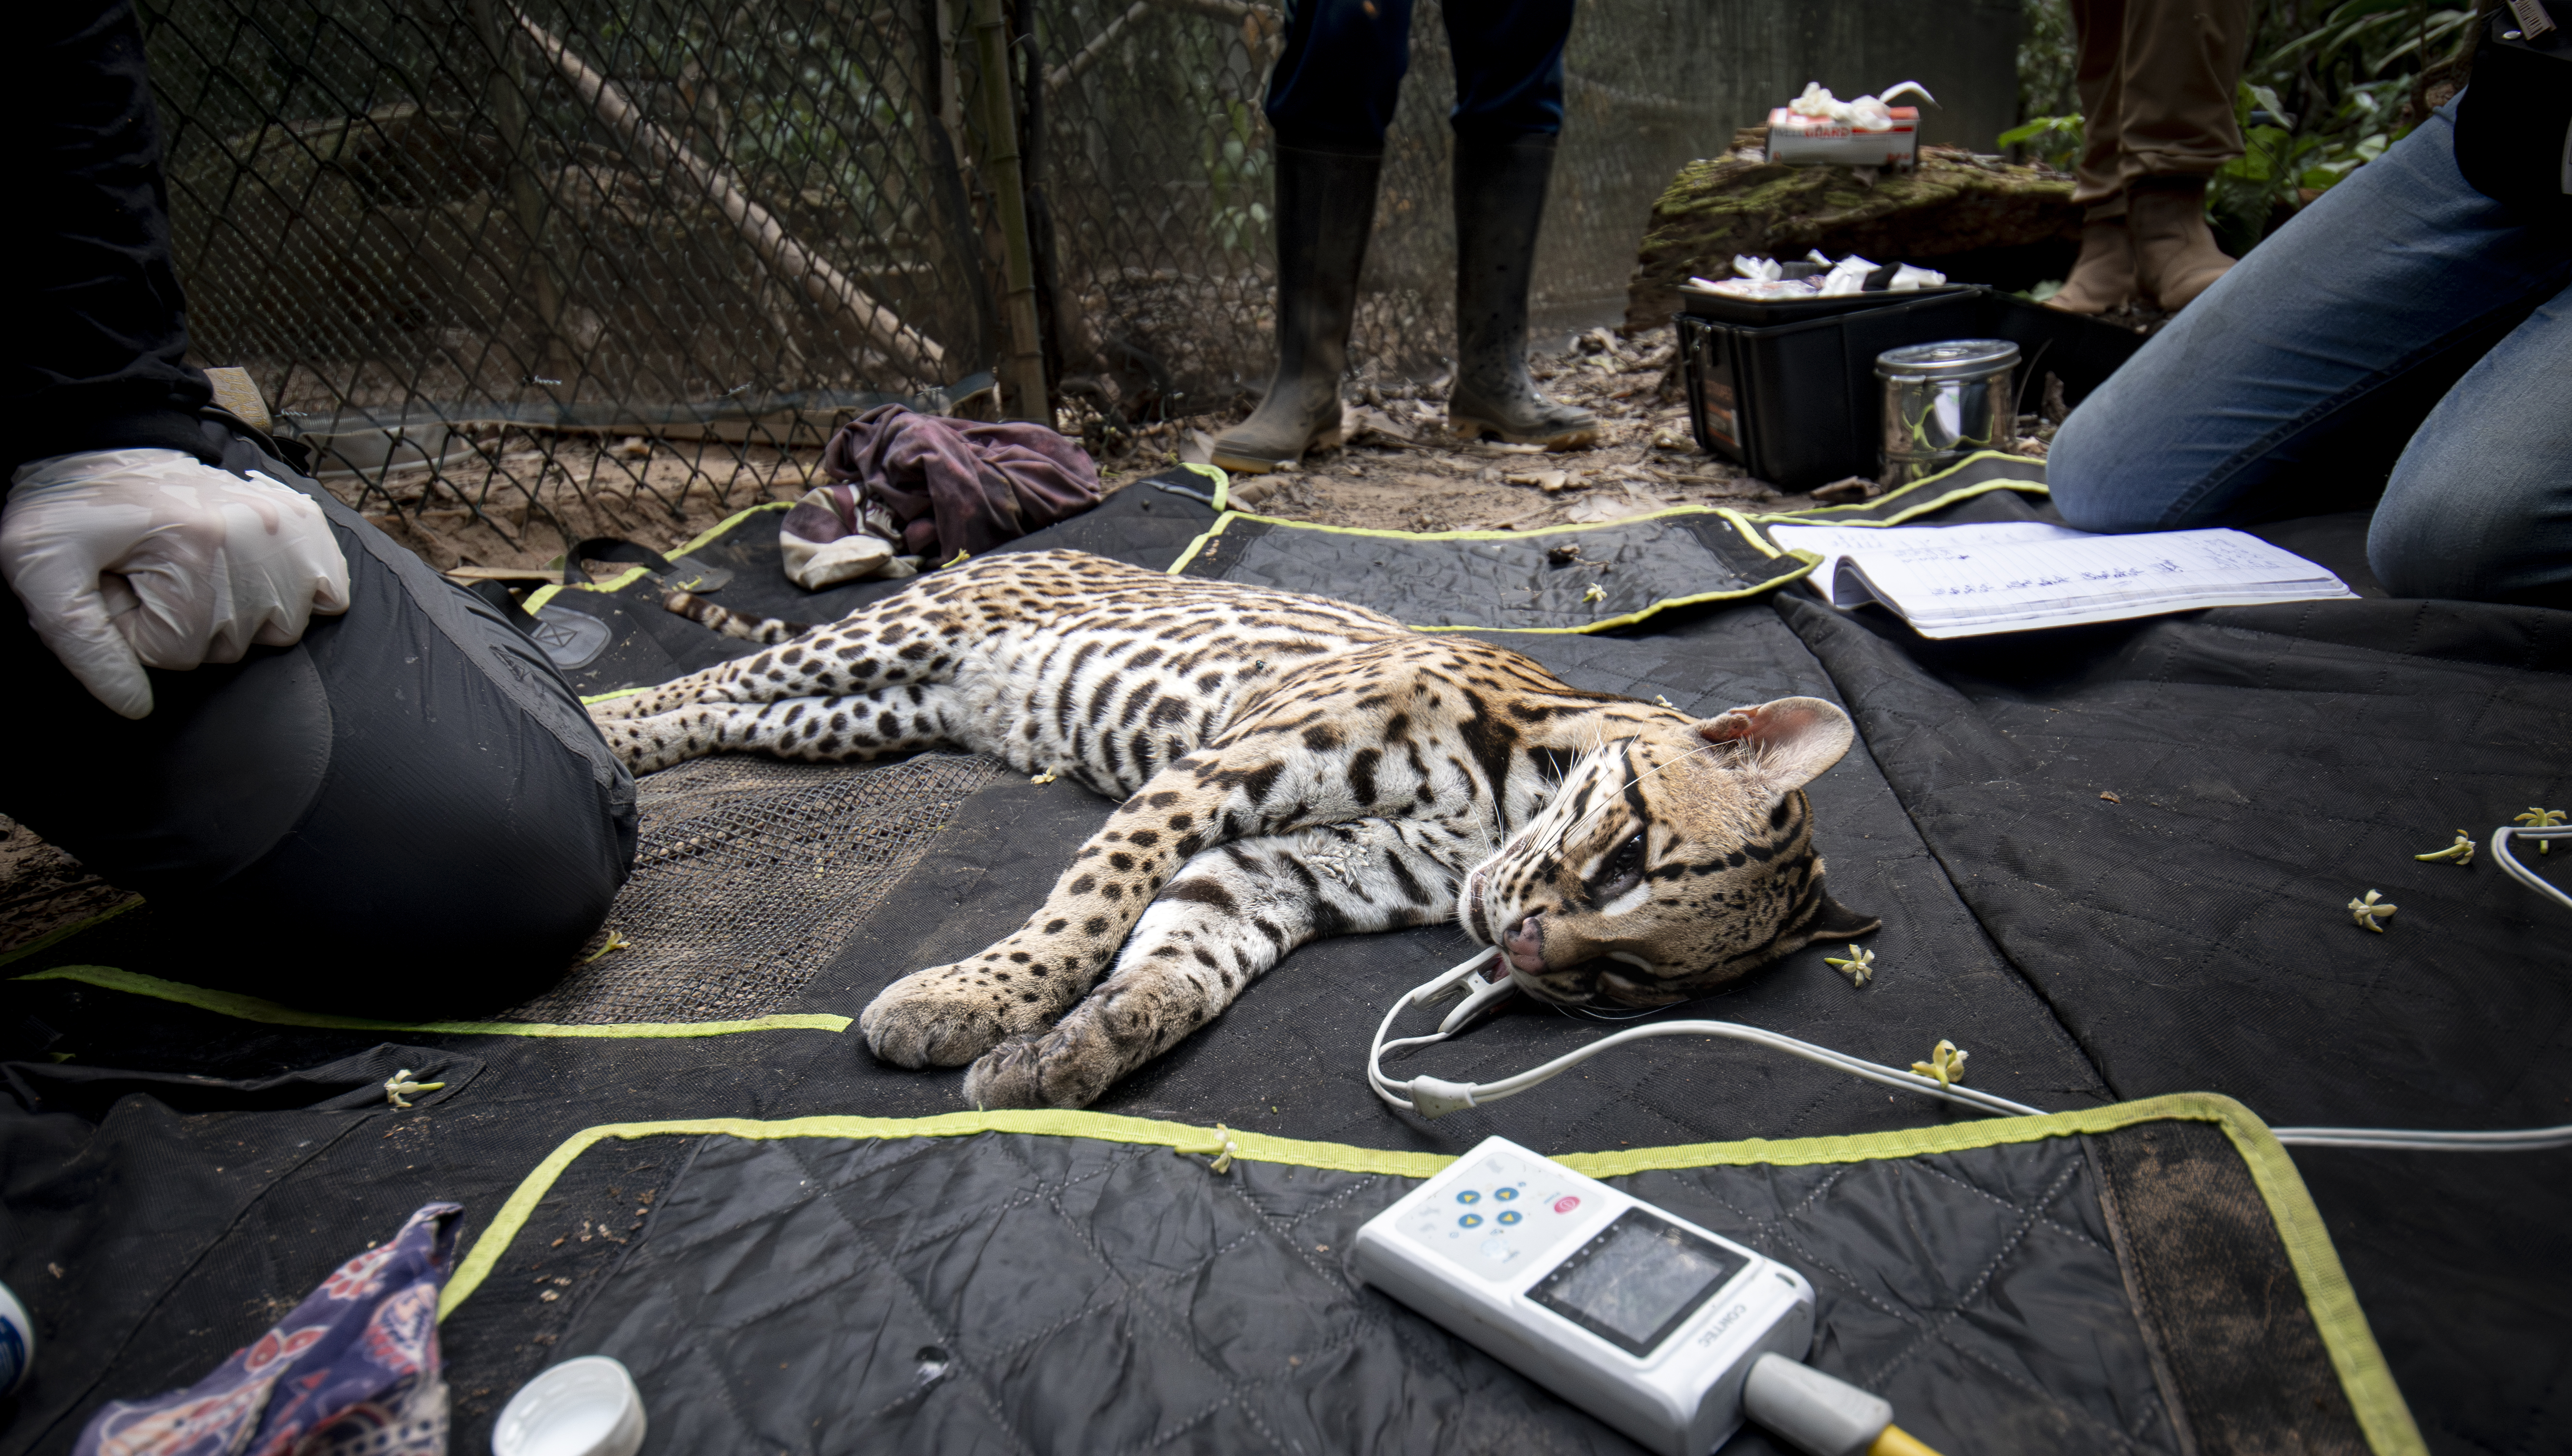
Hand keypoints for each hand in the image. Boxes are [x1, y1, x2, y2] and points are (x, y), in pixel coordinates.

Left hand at [2, 448, 351, 717]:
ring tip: (199, 571)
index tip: (118, 585)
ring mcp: (289, 530)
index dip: (134, 628)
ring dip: (239, 613)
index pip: (173, 651)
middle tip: (153, 573)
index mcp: (192, 548)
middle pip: (231, 645)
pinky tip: (256, 577)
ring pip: (278, 629)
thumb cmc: (72, 507)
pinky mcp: (308, 525)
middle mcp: (257, 538)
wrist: (103, 444)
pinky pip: (330, 597)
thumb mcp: (43, 570)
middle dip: (185, 624)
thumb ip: (84, 646)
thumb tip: (136, 708)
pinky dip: (300, 597)